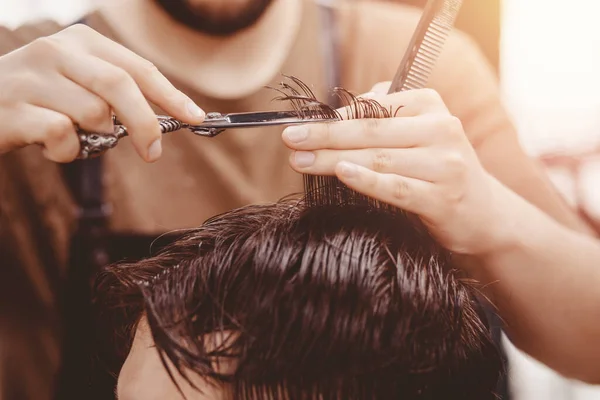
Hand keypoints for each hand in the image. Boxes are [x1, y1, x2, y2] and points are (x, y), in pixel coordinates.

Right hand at [0, 24, 204, 161]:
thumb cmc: (40, 100)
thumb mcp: (79, 85)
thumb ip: (116, 95)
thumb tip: (165, 119)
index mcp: (81, 42)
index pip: (138, 68)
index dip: (170, 95)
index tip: (195, 117)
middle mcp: (56, 51)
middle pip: (119, 86)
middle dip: (145, 123)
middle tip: (153, 152)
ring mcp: (32, 77)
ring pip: (93, 114)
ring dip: (93, 139)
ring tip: (73, 137)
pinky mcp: (12, 108)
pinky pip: (62, 135)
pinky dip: (67, 151)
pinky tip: (51, 147)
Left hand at [282, 83, 511, 254]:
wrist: (485, 213)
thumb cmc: (437, 169)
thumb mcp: (419, 134)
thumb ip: (384, 118)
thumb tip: (335, 114)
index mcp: (430, 105)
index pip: (373, 108)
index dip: (333, 117)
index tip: (300, 124)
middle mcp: (441, 129)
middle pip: (371, 131)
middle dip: (325, 134)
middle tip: (290, 138)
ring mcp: (445, 164)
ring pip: (378, 158)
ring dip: (333, 158)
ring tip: (300, 160)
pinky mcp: (443, 198)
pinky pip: (397, 187)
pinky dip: (367, 180)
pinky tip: (341, 173)